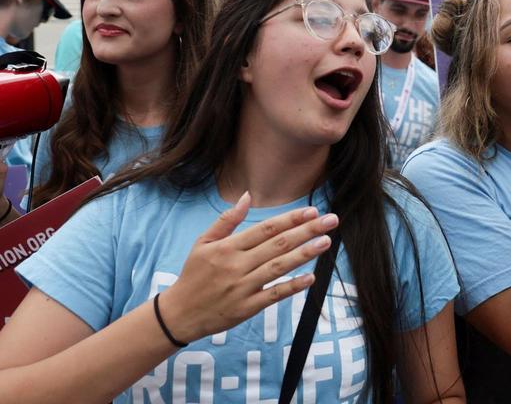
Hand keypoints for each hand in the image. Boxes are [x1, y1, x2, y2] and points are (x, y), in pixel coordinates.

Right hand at [157, 192, 338, 343]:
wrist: (179, 314)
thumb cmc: (193, 275)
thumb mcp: (203, 243)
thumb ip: (226, 220)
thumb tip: (246, 196)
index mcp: (227, 248)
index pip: (265, 229)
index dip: (290, 219)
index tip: (312, 211)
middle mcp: (237, 266)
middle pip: (277, 245)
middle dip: (306, 231)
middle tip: (331, 221)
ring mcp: (243, 288)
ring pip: (278, 268)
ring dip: (304, 254)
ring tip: (326, 242)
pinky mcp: (246, 308)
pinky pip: (273, 295)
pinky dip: (292, 287)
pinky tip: (311, 277)